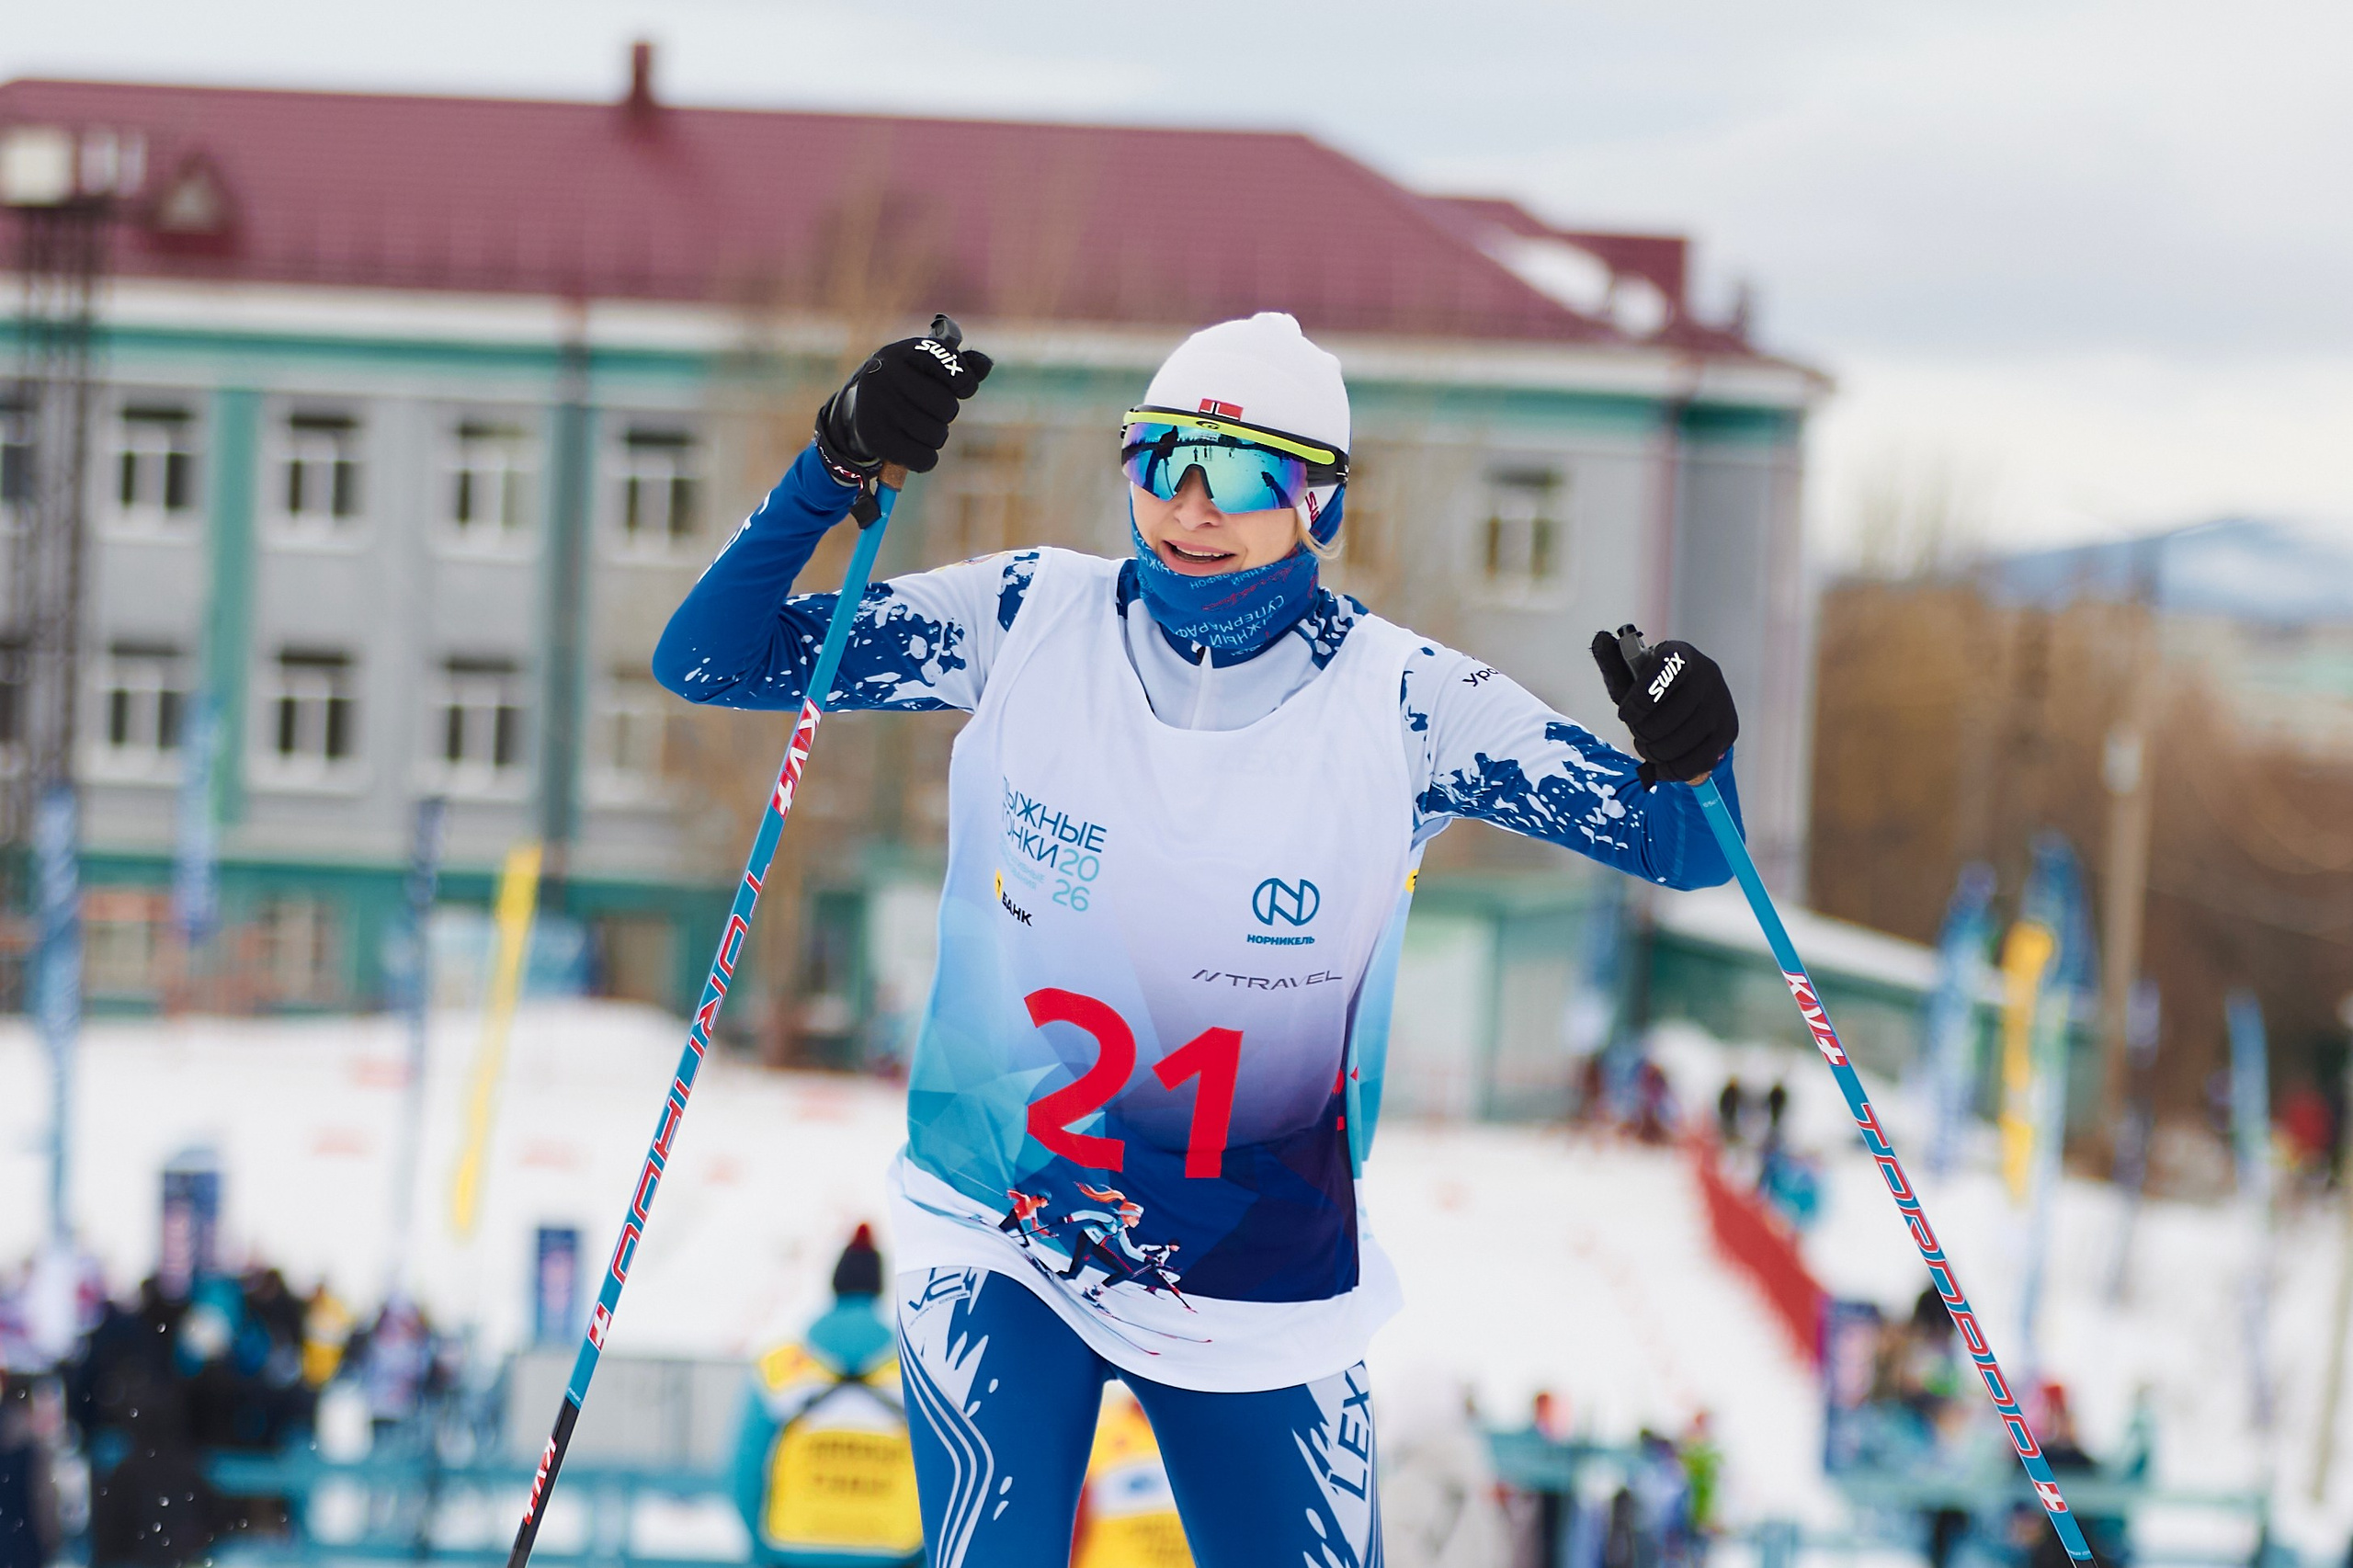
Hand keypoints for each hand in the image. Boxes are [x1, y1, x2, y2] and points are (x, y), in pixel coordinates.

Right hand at [814, 333, 992, 481]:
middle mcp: (886, 373)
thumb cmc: (908, 384)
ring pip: (937, 435)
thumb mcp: (930, 367)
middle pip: (947, 407)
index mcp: (905, 351)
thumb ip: (960, 365)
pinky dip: (927, 459)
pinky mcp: (873, 436)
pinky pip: (923, 459)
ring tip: (920, 427)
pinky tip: (915, 448)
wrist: (860, 406)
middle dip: (947, 413)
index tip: (960, 388)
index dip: (965, 383)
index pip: (953, 367)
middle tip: (931, 410)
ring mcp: (877, 405)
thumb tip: (985, 365)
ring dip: (937, 436)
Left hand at [1590, 625, 1738, 787]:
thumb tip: (1600, 639)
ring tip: (1646, 747)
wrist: (1685, 700)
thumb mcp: (1628, 674)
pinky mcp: (1728, 730)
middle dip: (1644, 732)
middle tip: (1636, 734)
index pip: (1666, 671)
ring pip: (1685, 741)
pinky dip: (1674, 769)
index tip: (1624, 714)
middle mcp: (1708, 674)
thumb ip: (1612, 661)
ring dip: (1656, 752)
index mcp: (1679, 654)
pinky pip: (1700, 760)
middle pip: (1673, 715)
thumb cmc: (1650, 687)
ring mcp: (1722, 703)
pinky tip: (1660, 766)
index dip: (1642, 699)